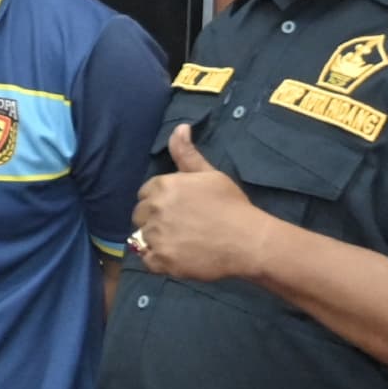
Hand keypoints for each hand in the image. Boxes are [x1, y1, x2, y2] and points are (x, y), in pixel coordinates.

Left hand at [128, 125, 270, 281]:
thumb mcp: (210, 174)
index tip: (178, 209)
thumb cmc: (232, 205)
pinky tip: (176, 257)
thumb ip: (187, 153)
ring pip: (141, 238)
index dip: (159, 201)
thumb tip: (179, 127)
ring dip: (155, 240)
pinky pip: (147, 261)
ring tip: (180, 242)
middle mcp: (154, 209)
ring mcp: (156, 236)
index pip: (145, 193)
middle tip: (180, 227)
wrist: (248, 240)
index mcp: (163, 186)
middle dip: (154, 220)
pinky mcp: (161, 260)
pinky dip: (158, 260)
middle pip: (139, 215)